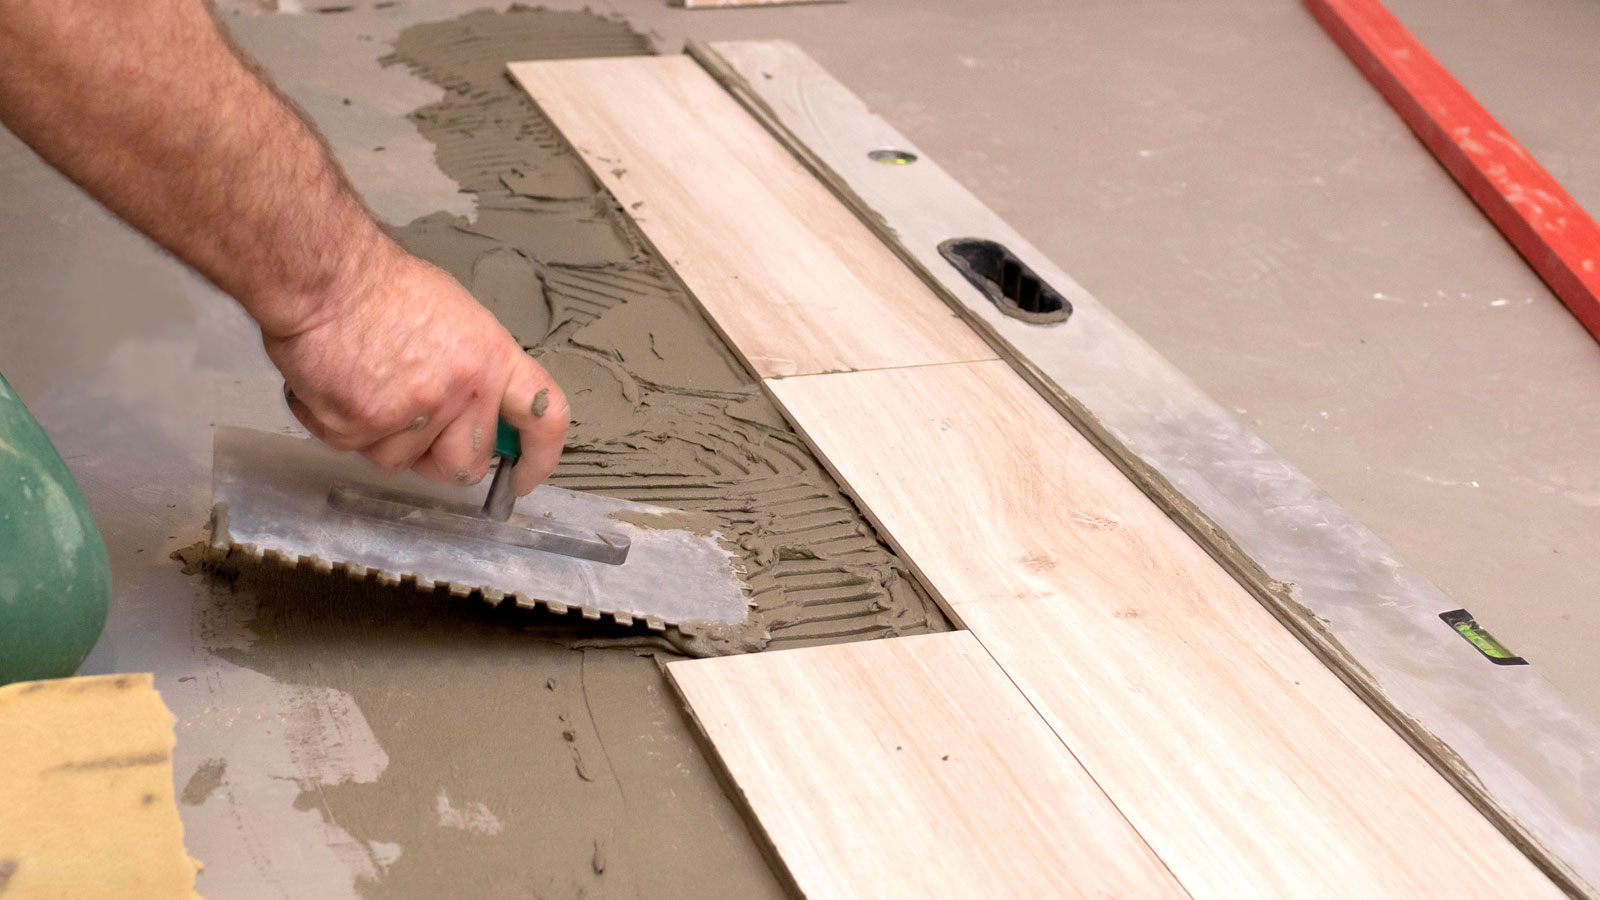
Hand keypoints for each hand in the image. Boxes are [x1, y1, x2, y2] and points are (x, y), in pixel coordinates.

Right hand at [263, 246, 567, 495]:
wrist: (325, 277)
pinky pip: (354, 450)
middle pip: (466, 465)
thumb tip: (476, 412)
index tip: (523, 477)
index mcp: (493, 359)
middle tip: (415, 430)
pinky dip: (340, 425)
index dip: (539, 458)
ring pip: (402, 462)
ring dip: (382, 439)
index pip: (545, 418)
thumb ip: (475, 372)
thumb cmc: (385, 288)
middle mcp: (463, 392)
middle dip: (441, 460)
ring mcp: (413, 413)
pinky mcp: (362, 428)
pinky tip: (336, 384)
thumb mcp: (458, 320)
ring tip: (365, 385)